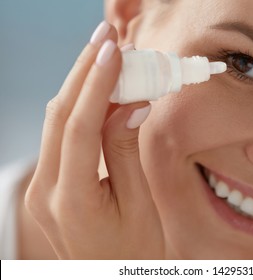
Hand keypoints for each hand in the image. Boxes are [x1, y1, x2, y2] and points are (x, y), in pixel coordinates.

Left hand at [25, 22, 164, 258]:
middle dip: (83, 72)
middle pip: (59, 115)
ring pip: (56, 122)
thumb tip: (129, 105)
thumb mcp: (140, 206)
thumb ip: (127, 153)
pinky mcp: (49, 186)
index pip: (80, 126)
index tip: (114, 50)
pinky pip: (61, 136)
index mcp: (73, 201)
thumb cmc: (135, 254)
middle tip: (106, 39)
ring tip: (106, 58)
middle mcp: (47, 191)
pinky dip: (80, 109)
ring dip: (81, 87)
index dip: (97, 83)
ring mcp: (43, 188)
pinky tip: (99, 93)